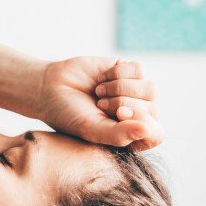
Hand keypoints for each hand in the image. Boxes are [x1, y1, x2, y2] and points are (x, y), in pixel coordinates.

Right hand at [36, 57, 162, 150]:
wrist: (50, 87)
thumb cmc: (69, 115)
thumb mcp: (92, 130)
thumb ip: (120, 135)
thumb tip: (148, 130)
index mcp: (130, 136)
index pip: (156, 134)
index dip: (140, 123)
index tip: (118, 116)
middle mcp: (136, 115)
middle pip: (153, 110)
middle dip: (123, 105)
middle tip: (100, 105)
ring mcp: (134, 93)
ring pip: (150, 89)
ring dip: (120, 89)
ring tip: (99, 93)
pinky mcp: (128, 71)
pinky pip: (139, 70)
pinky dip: (117, 73)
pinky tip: (102, 79)